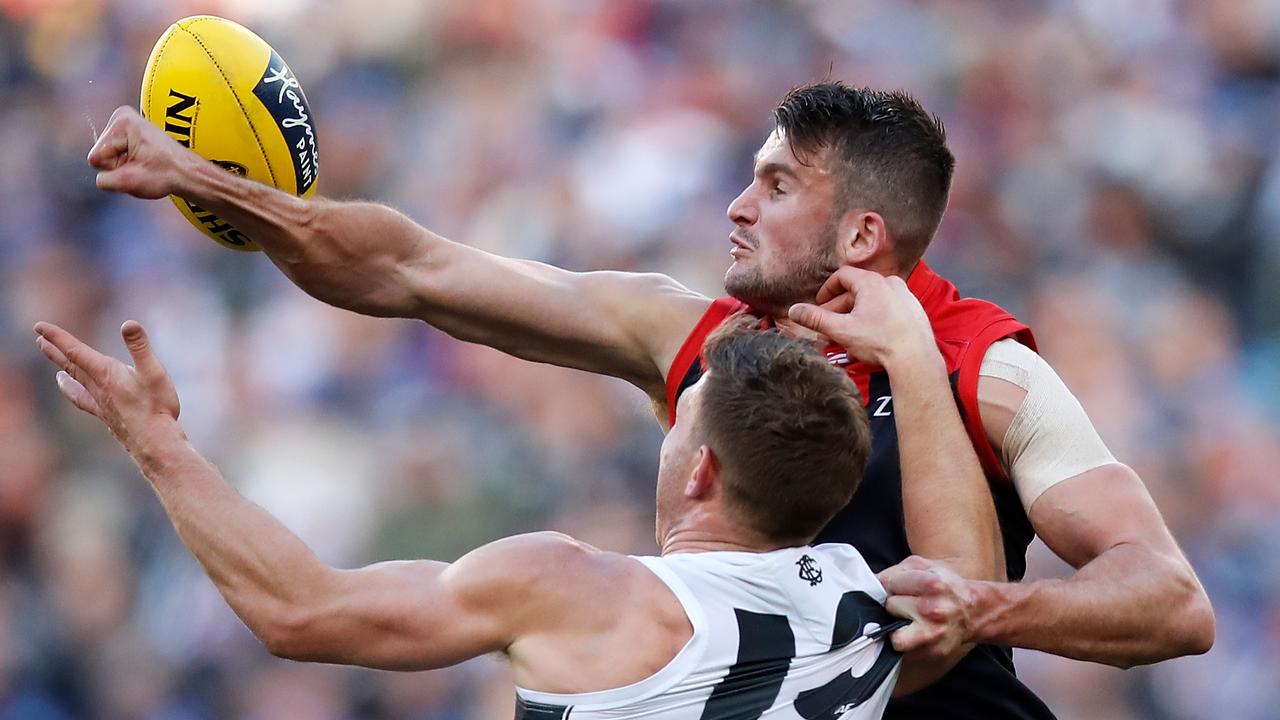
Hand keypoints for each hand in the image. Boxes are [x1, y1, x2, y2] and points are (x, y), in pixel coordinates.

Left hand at [34, 320, 180, 450]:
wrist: (154, 441)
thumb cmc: (156, 406)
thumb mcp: (153, 371)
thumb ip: (140, 347)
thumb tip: (128, 324)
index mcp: (106, 373)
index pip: (75, 351)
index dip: (57, 337)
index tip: (39, 327)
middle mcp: (97, 386)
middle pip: (70, 364)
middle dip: (55, 349)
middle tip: (39, 338)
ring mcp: (99, 401)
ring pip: (74, 379)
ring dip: (62, 367)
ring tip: (52, 362)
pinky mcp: (105, 413)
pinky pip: (81, 398)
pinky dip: (71, 390)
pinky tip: (67, 388)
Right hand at [87, 106, 195, 198]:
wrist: (188, 173)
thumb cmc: (165, 175)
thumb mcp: (128, 182)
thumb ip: (103, 180)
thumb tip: (98, 176)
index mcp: (122, 122)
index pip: (96, 159)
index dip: (115, 169)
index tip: (138, 167)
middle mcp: (121, 117)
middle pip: (101, 156)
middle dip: (119, 167)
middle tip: (143, 168)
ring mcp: (125, 124)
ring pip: (108, 157)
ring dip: (124, 166)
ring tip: (145, 165)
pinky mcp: (128, 133)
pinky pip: (115, 156)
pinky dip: (128, 164)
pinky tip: (144, 163)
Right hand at [787, 267, 935, 367]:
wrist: (916, 359)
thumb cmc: (879, 341)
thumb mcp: (841, 330)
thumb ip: (816, 319)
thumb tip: (794, 310)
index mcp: (872, 282)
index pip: (842, 276)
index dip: (827, 290)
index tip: (819, 305)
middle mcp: (890, 283)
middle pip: (857, 290)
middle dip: (839, 308)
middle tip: (829, 326)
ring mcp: (905, 296)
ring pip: (872, 301)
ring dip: (856, 315)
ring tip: (847, 335)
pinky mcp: (914, 311)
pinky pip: (888, 309)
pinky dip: (874, 318)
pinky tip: (869, 338)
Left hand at [878, 555, 976, 658]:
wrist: (973, 612)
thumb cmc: (944, 586)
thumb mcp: (924, 567)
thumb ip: (896, 571)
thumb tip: (869, 584)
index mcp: (932, 584)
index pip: (888, 583)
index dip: (890, 585)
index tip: (898, 587)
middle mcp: (933, 610)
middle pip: (889, 606)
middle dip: (894, 605)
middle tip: (907, 604)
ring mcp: (933, 634)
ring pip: (893, 636)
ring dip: (895, 628)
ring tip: (906, 621)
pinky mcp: (932, 652)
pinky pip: (903, 651)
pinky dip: (904, 642)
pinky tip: (914, 633)